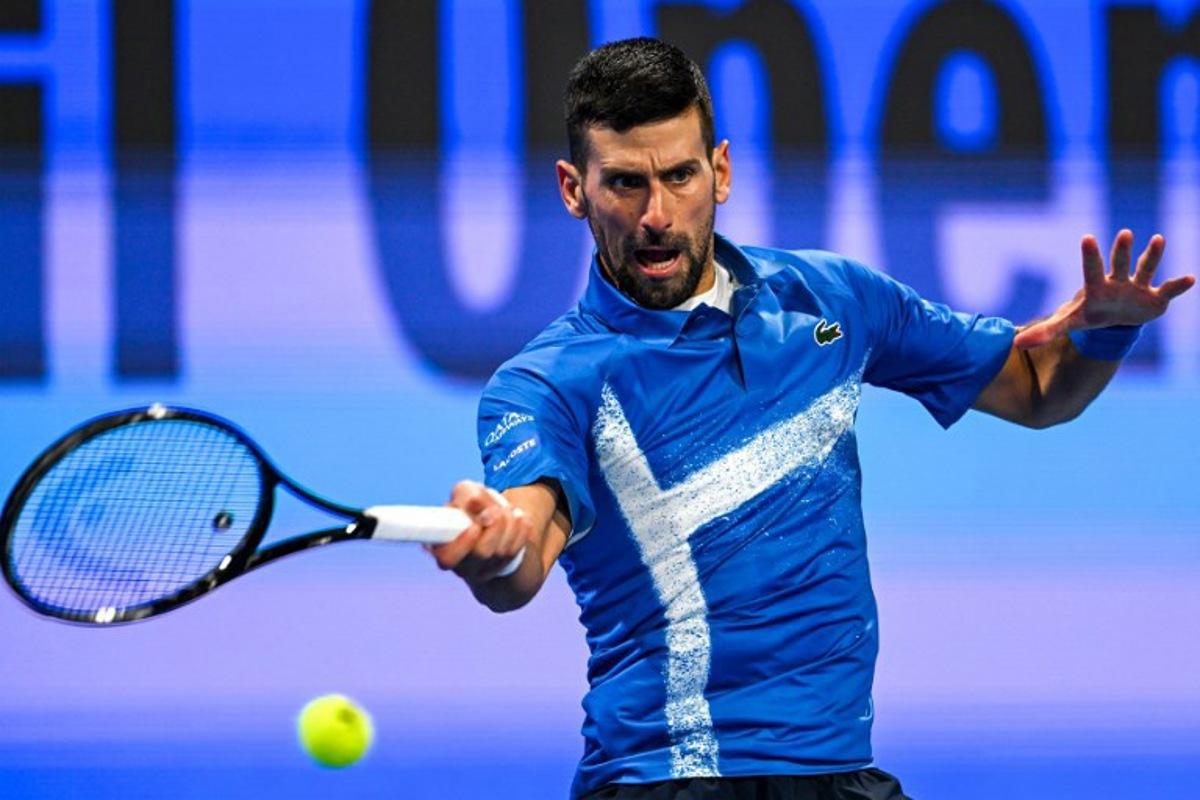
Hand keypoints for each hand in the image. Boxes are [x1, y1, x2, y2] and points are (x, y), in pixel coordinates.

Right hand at [428, 480, 530, 583]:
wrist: (489, 517)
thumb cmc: (471, 505)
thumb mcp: (464, 492)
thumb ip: (466, 495)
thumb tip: (476, 504)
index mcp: (443, 547)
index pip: (447, 557)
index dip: (462, 543)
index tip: (475, 526)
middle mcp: (462, 564)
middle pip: (482, 554)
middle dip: (494, 527)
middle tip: (496, 510)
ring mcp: (484, 569)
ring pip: (502, 552)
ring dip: (509, 524)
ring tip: (508, 509)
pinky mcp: (503, 566)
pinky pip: (518, 550)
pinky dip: (522, 530)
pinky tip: (519, 518)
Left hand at [1013, 230, 1195, 348]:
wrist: (1114, 319)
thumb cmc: (1089, 315)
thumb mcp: (1068, 324)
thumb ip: (1045, 332)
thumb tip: (1017, 343)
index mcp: (1095, 288)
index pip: (1090, 270)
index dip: (1090, 256)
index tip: (1088, 237)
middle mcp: (1117, 282)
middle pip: (1118, 264)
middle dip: (1121, 251)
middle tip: (1124, 233)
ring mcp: (1137, 288)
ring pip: (1145, 270)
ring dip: (1152, 256)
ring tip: (1157, 239)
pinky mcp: (1154, 298)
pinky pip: (1168, 290)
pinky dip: (1178, 286)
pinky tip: (1190, 279)